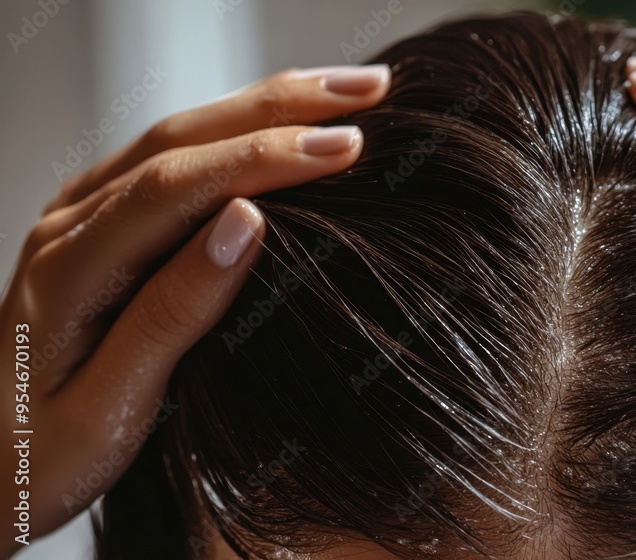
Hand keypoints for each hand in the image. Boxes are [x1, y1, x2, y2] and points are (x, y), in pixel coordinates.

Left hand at [0, 63, 389, 554]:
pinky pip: (176, 156)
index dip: (266, 159)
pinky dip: (237, 129)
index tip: (344, 147)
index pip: (179, 188)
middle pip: (184, 139)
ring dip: (266, 105)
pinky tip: (280, 121)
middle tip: (367, 90)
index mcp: (69, 269)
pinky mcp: (101, 221)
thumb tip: (245, 223)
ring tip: (342, 93)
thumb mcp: (112, 408)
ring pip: (182, 135)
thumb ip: (174, 312)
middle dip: (282, 105)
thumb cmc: (42, 453)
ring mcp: (82, 215)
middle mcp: (70, 223)